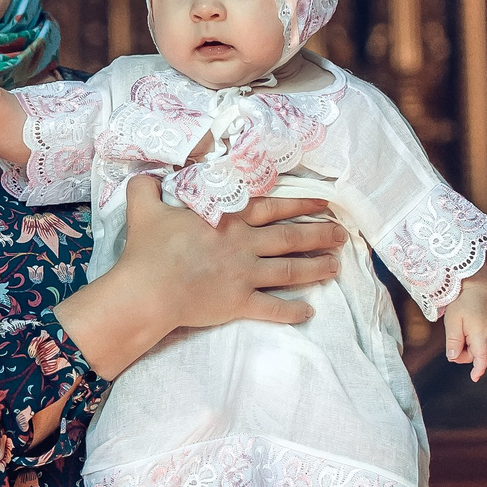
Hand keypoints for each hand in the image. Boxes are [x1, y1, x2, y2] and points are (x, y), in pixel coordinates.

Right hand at [53, 180, 345, 383]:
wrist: (147, 291)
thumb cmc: (147, 249)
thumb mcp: (144, 207)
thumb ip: (147, 188)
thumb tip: (145, 175)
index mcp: (228, 219)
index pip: (273, 207)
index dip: (302, 203)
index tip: (325, 203)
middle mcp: (244, 244)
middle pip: (292, 237)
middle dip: (321, 234)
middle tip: (342, 234)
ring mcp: (245, 275)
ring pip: (291, 270)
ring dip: (316, 268)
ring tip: (336, 266)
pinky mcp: (239, 303)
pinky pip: (273, 308)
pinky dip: (292, 311)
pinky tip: (308, 311)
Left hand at [443, 276, 486, 380]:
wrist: (475, 286)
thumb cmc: (461, 303)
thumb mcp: (452, 322)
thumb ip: (453, 341)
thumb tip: (453, 358)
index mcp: (481, 333)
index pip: (481, 357)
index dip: (478, 369)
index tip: (474, 378)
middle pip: (477, 354)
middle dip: (464, 354)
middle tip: (452, 342)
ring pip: (480, 348)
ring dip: (469, 347)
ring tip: (460, 330)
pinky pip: (484, 341)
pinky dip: (474, 340)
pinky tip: (467, 328)